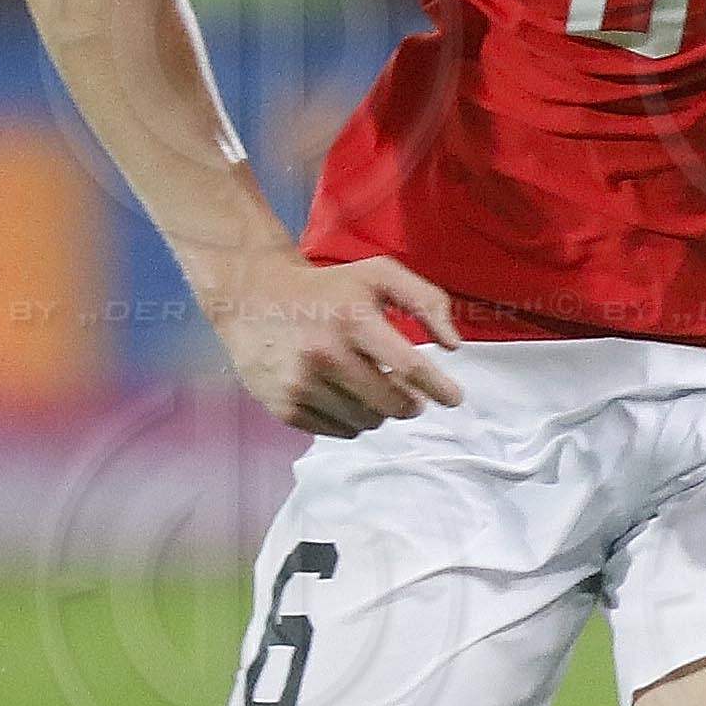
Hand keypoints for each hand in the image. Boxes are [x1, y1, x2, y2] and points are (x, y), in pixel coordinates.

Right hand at [194, 242, 465, 435]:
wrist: (252, 299)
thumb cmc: (327, 289)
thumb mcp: (378, 275)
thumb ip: (426, 301)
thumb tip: (453, 347)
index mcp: (353, 318)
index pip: (410, 367)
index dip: (439, 388)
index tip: (453, 397)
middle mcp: (325, 354)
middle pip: (392, 404)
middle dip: (409, 403)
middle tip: (408, 393)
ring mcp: (302, 384)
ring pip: (367, 422)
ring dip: (377, 411)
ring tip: (367, 386)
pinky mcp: (285, 407)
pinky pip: (338, 431)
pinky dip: (349, 419)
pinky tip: (340, 393)